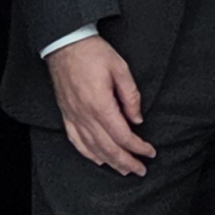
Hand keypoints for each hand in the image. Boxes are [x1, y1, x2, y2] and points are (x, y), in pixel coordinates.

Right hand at [45, 35, 153, 176]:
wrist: (64, 44)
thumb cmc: (93, 53)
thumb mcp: (120, 68)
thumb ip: (131, 96)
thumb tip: (137, 119)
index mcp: (100, 104)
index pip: (122, 135)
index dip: (138, 147)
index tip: (149, 152)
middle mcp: (85, 115)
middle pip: (108, 147)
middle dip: (126, 161)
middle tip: (140, 170)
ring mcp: (73, 116)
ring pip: (92, 148)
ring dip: (110, 162)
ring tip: (123, 170)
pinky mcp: (66, 114)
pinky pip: (76, 140)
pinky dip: (88, 153)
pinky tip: (97, 159)